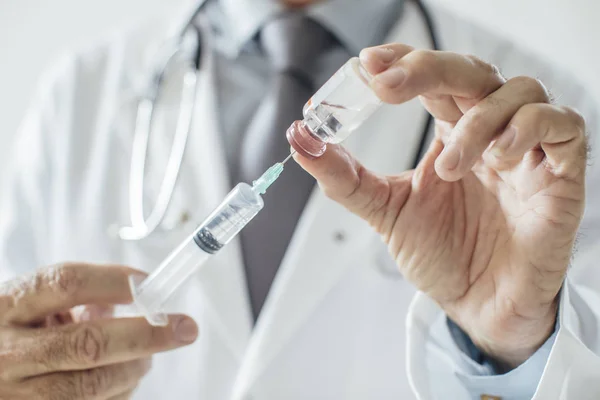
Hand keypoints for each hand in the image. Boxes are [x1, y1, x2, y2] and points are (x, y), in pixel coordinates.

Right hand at [0, 263, 198, 398]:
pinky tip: (120, 381)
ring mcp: (17, 396)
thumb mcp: (29, 304)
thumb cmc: (10, 333)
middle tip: (185, 328)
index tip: (150, 283)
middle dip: (147, 335)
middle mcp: (8, 353)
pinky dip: (119, 394)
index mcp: (9, 307)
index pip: (67, 283)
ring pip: (93, 387)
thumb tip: (138, 297)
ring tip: (145, 357)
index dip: (116, 281)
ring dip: (134, 369)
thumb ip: (74, 297)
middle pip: (89, 344)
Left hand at [296, 44, 586, 368]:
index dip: (404, 61)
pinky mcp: (561, 174)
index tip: (367, 65)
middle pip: (470, 71)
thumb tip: (300, 138)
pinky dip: (529, 129)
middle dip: (428, 69)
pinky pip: (562, 125)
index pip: (433, 76)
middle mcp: (489, 132)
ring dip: (476, 120)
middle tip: (387, 86)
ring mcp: (527, 150)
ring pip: (516, 93)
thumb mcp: (385, 211)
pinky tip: (500, 157)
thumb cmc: (442, 256)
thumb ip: (345, 176)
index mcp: (450, 132)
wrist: (479, 305)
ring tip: (449, 166)